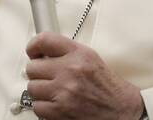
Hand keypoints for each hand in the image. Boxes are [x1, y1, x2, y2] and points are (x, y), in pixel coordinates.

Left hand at [25, 32, 144, 119]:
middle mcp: (70, 71)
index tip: (33, 52)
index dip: (33, 46)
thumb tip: (42, 53)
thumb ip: (66, 52)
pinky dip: (43, 107)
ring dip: (40, 91)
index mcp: (78, 54)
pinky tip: (54, 103)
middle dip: (38, 72)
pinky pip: (37, 106)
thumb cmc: (106, 85)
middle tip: (46, 76)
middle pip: (32, 67)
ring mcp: (64, 92)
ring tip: (52, 91)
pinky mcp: (60, 111)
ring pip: (32, 88)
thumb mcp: (90, 58)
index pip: (44, 40)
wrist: (121, 109)